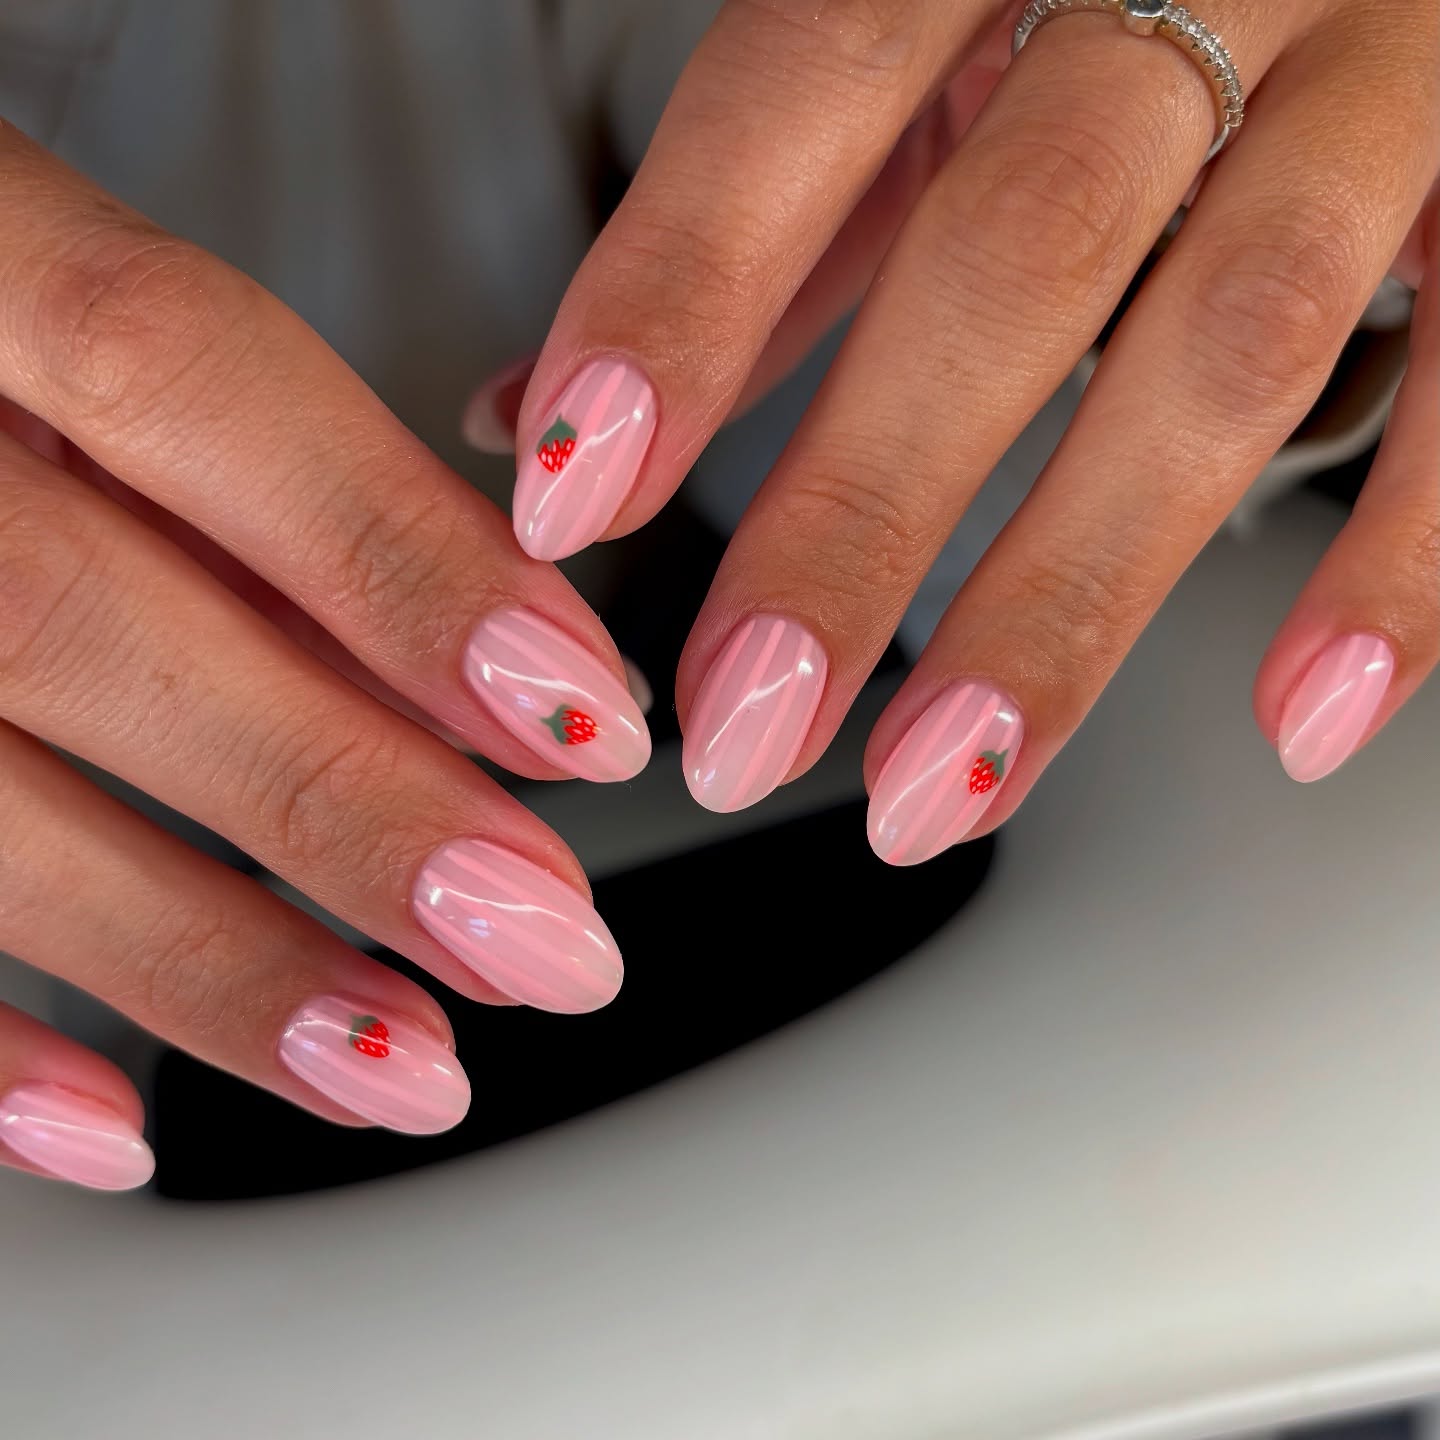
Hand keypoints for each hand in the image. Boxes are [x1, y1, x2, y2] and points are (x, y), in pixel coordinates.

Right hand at [0, 123, 648, 1190]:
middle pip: (81, 619)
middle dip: (345, 802)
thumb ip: (248, 453)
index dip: (398, 561)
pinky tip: (124, 1128)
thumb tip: (489, 637)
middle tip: (545, 938)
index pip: (187, 377)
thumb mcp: (66, 299)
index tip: (585, 713)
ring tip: (407, 1067)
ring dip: (207, 963)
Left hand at [507, 0, 1437, 859]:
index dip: (681, 295)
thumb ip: (763, 224)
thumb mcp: (924, 48)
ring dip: (1070, 601)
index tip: (573, 491)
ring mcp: (1396, 59)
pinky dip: (1402, 566)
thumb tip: (544, 406)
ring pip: (1229, 343)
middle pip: (1012, 257)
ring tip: (944, 788)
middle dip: (860, 516)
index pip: (804, 87)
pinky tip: (1299, 717)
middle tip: (746, 726)